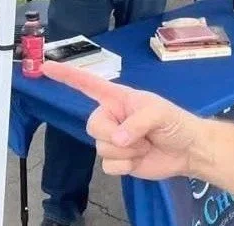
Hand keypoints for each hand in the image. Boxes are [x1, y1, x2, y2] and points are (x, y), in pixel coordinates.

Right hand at [41, 60, 202, 180]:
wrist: (187, 151)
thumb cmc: (174, 122)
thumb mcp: (158, 113)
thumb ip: (136, 123)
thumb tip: (117, 139)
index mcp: (116, 98)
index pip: (87, 84)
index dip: (66, 75)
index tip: (45, 67)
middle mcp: (110, 116)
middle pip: (92, 125)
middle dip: (114, 134)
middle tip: (139, 137)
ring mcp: (112, 139)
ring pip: (100, 148)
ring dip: (127, 152)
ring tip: (145, 146)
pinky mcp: (117, 160)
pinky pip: (108, 166)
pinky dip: (125, 166)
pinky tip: (139, 160)